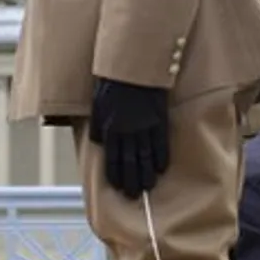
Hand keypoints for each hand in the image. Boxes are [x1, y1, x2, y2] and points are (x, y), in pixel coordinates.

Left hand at [88, 77, 169, 198]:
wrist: (133, 64)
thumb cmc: (112, 80)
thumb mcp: (97, 101)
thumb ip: (98, 123)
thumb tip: (98, 142)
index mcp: (109, 126)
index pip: (112, 156)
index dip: (115, 174)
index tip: (118, 188)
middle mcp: (127, 129)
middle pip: (129, 160)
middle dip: (131, 179)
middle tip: (135, 195)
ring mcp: (144, 124)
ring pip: (145, 154)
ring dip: (146, 172)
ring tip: (149, 187)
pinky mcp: (159, 117)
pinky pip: (161, 141)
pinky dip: (162, 155)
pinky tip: (162, 168)